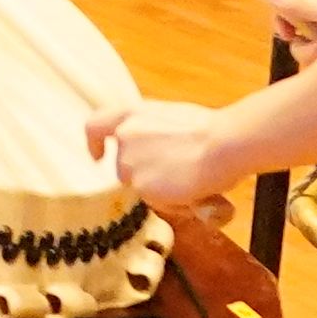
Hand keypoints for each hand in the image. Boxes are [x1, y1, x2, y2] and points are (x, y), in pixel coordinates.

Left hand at [90, 95, 237, 208]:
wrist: (222, 143)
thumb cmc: (210, 131)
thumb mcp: (173, 120)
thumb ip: (155, 134)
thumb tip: (160, 155)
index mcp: (133, 113)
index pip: (96, 125)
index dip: (94, 143)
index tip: (97, 157)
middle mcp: (125, 136)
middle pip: (124, 167)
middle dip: (148, 178)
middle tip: (181, 176)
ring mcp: (129, 160)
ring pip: (142, 187)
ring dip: (164, 191)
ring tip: (193, 182)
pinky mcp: (139, 183)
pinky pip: (156, 203)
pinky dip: (176, 203)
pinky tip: (193, 192)